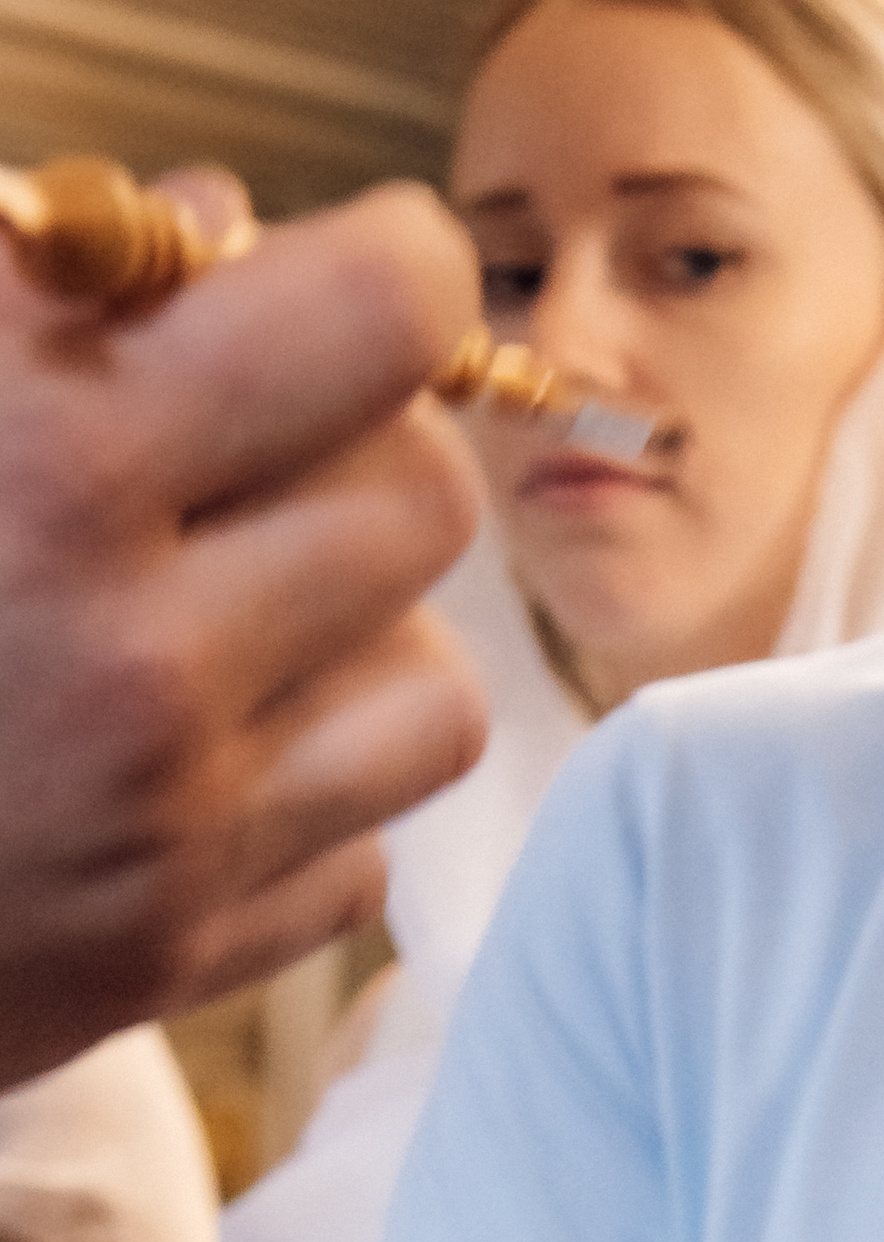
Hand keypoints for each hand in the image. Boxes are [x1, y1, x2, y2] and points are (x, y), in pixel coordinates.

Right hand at [0, 177, 484, 1088]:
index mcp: (51, 472)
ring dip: (363, 644)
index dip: (390, 278)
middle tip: (266, 451)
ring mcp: (174, 831)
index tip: (357, 283)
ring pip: (433, 694)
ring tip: (237, 619)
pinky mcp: (181, 956)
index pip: (376, 324)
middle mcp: (142, 662)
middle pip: (429, 504)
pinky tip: (191, 760)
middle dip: (368, 452)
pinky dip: (301, 803)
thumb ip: (40, 295)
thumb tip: (219, 232)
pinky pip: (358, 857)